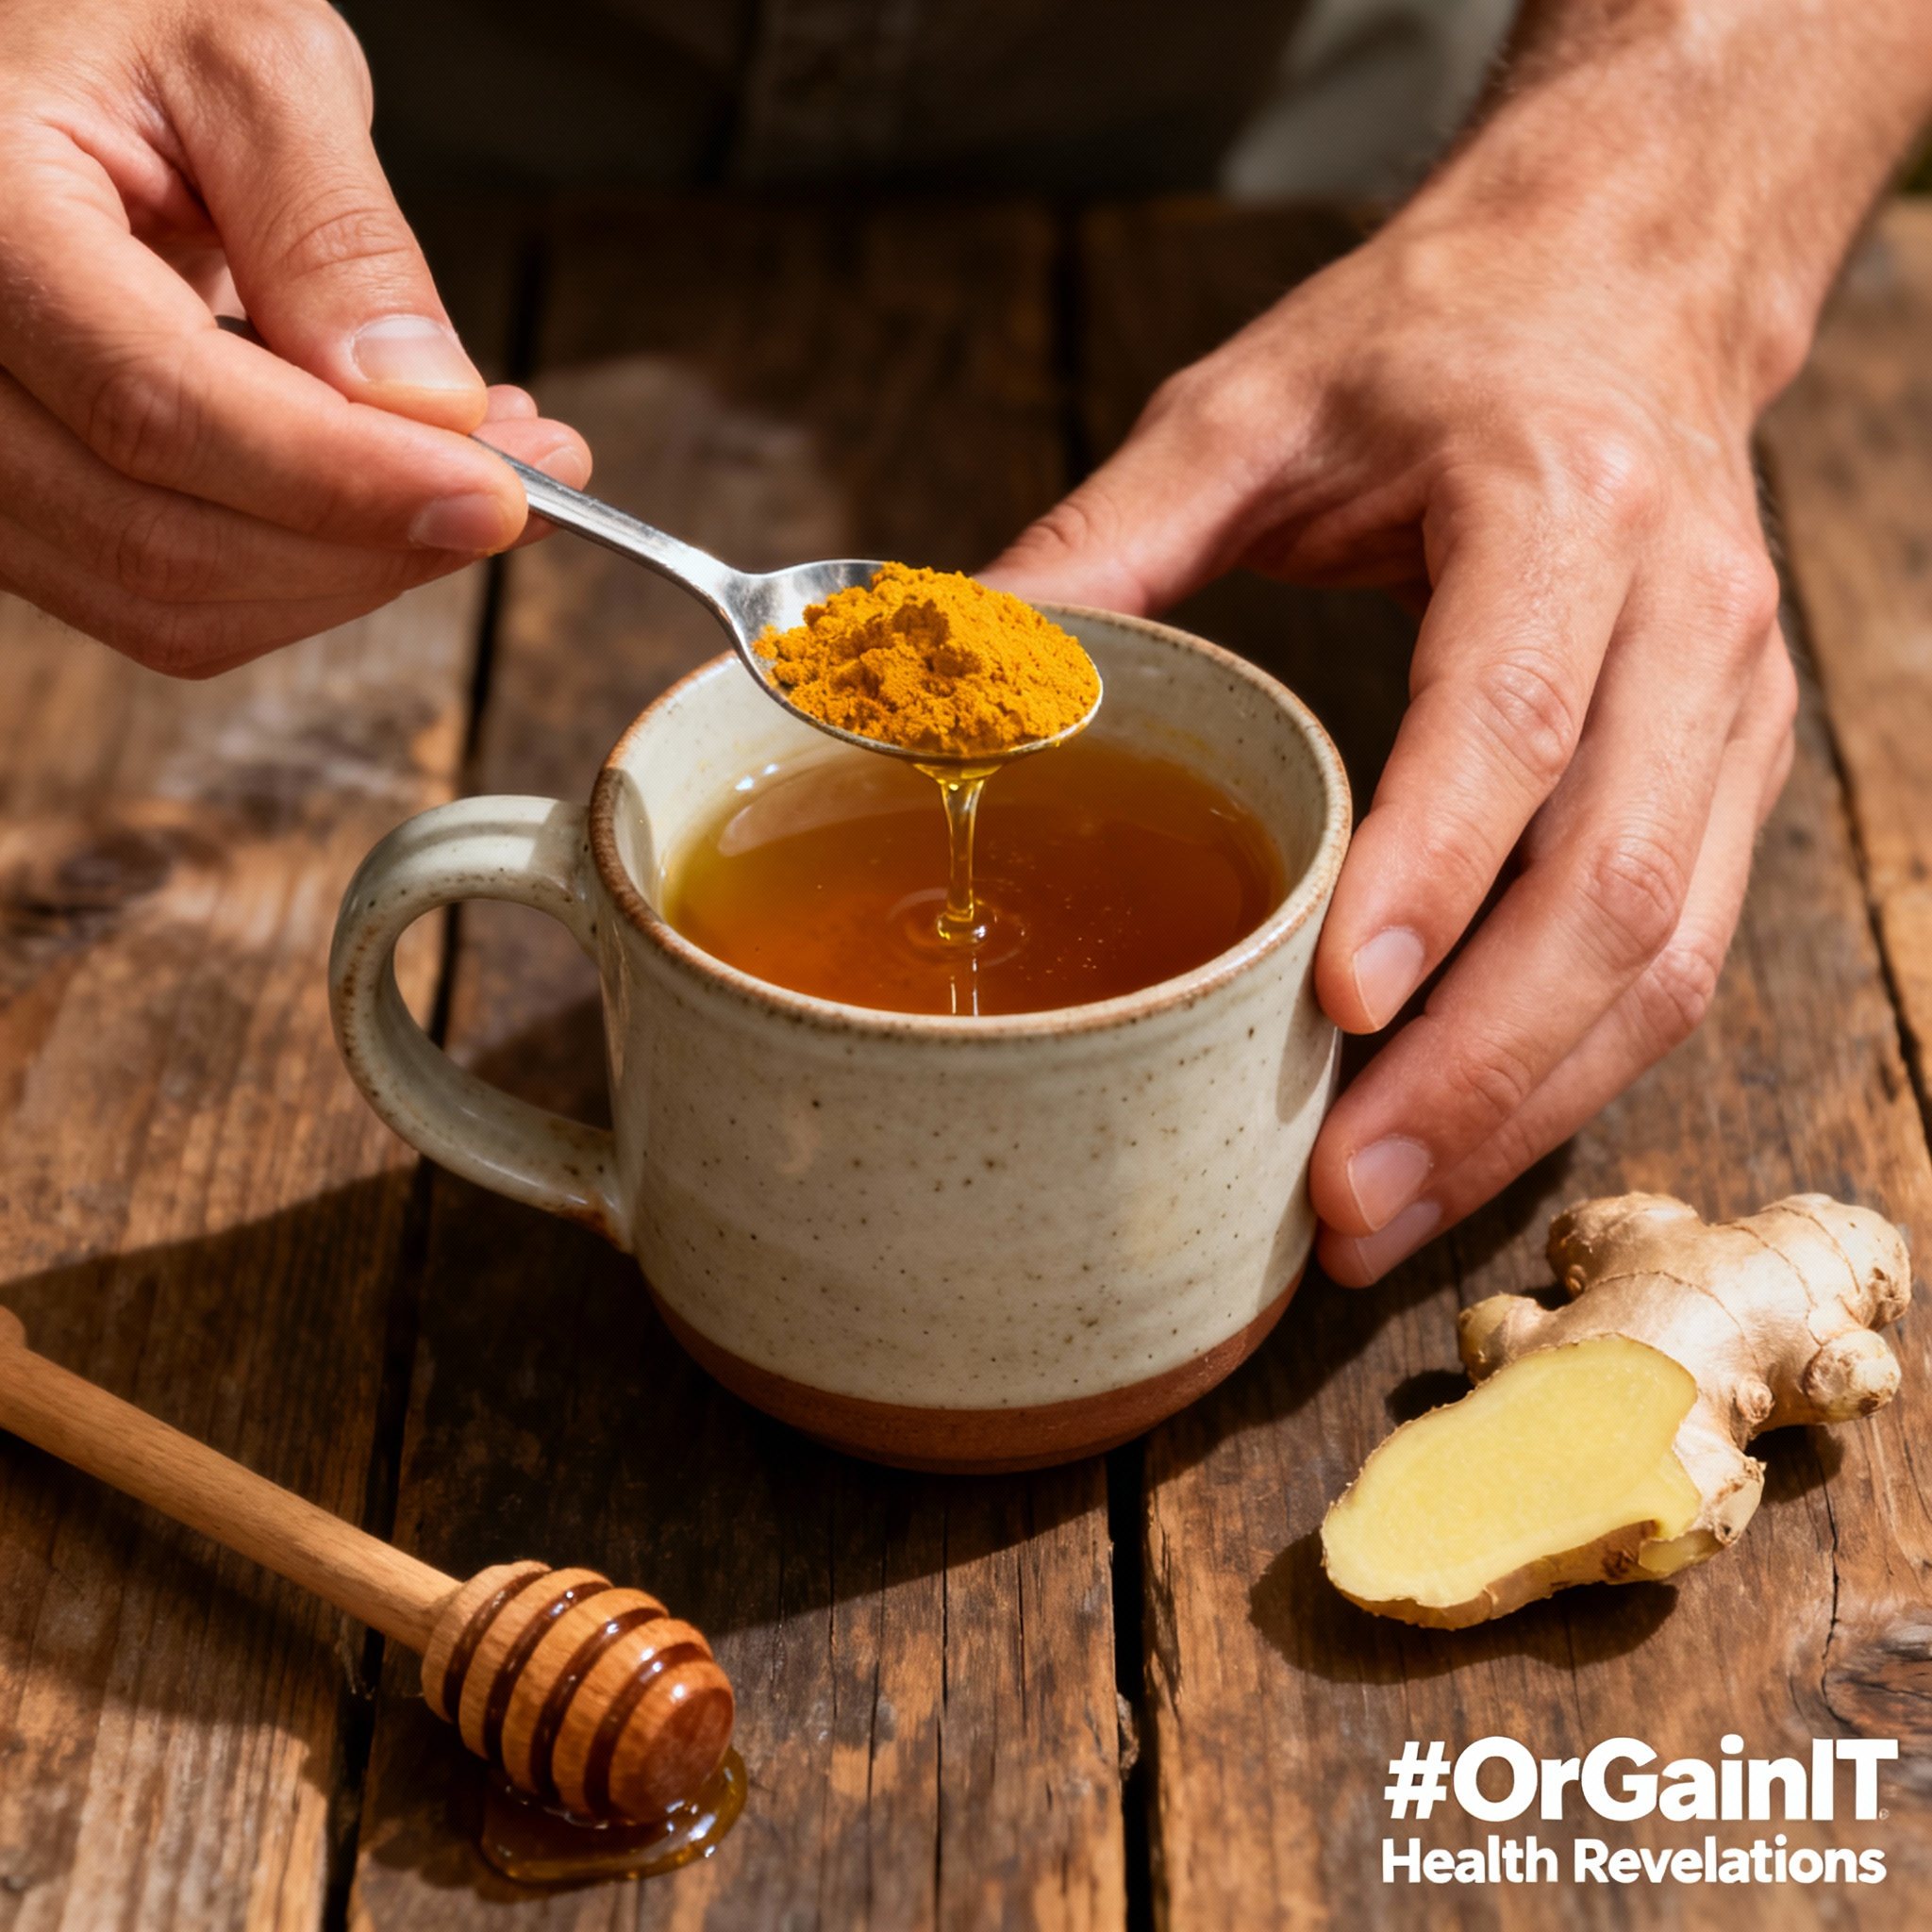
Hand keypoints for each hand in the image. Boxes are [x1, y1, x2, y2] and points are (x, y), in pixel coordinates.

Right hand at [0, 0, 588, 674]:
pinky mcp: (33, 509)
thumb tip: (430, 406)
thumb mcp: (253, 64)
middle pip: (167, 538)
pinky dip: (310, 575)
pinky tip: (394, 499)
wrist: (51, 62)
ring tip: (479, 479)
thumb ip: (337, 234)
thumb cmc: (124, 29)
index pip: (162, 405)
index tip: (497, 492)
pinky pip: (173, 603)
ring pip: (174, 602)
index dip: (346, 477)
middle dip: (375, 541)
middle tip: (524, 489)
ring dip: (356, 574)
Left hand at [985, 162, 1800, 1282]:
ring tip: (1384, 1213)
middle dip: (1480, 1064)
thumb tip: (939, 682)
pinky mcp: (1732, 771)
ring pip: (1667, 950)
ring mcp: (1730, 704)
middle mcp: (1682, 612)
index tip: (1337, 1007)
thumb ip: (1097, 545)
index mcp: (1555, 503)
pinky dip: (1572, 1066)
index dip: (1434, 870)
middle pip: (1609, 882)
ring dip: (1530, 1103)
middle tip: (1345, 1195)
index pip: (1511, 713)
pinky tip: (1463, 1137)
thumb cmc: (1429, 351)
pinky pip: (1679, 950)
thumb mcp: (1242, 411)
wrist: (1624, 288)